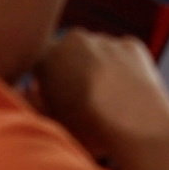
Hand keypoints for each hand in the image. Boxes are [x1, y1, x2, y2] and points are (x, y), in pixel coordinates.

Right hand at [28, 27, 168, 169]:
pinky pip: (121, 55)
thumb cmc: (90, 130)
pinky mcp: (132, 44)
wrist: (139, 125)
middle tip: (81, 100)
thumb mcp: (52, 122)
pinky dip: (121, 69)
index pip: (38, 62)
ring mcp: (105, 39)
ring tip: (106, 100)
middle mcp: (74, 39)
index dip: (44, 81)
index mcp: (47, 56)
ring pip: (95, 52)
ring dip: (96, 68)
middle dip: (70, 70)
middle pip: (67, 53)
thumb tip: (29, 88)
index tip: (53, 99)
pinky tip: (126, 93)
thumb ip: (33, 102)